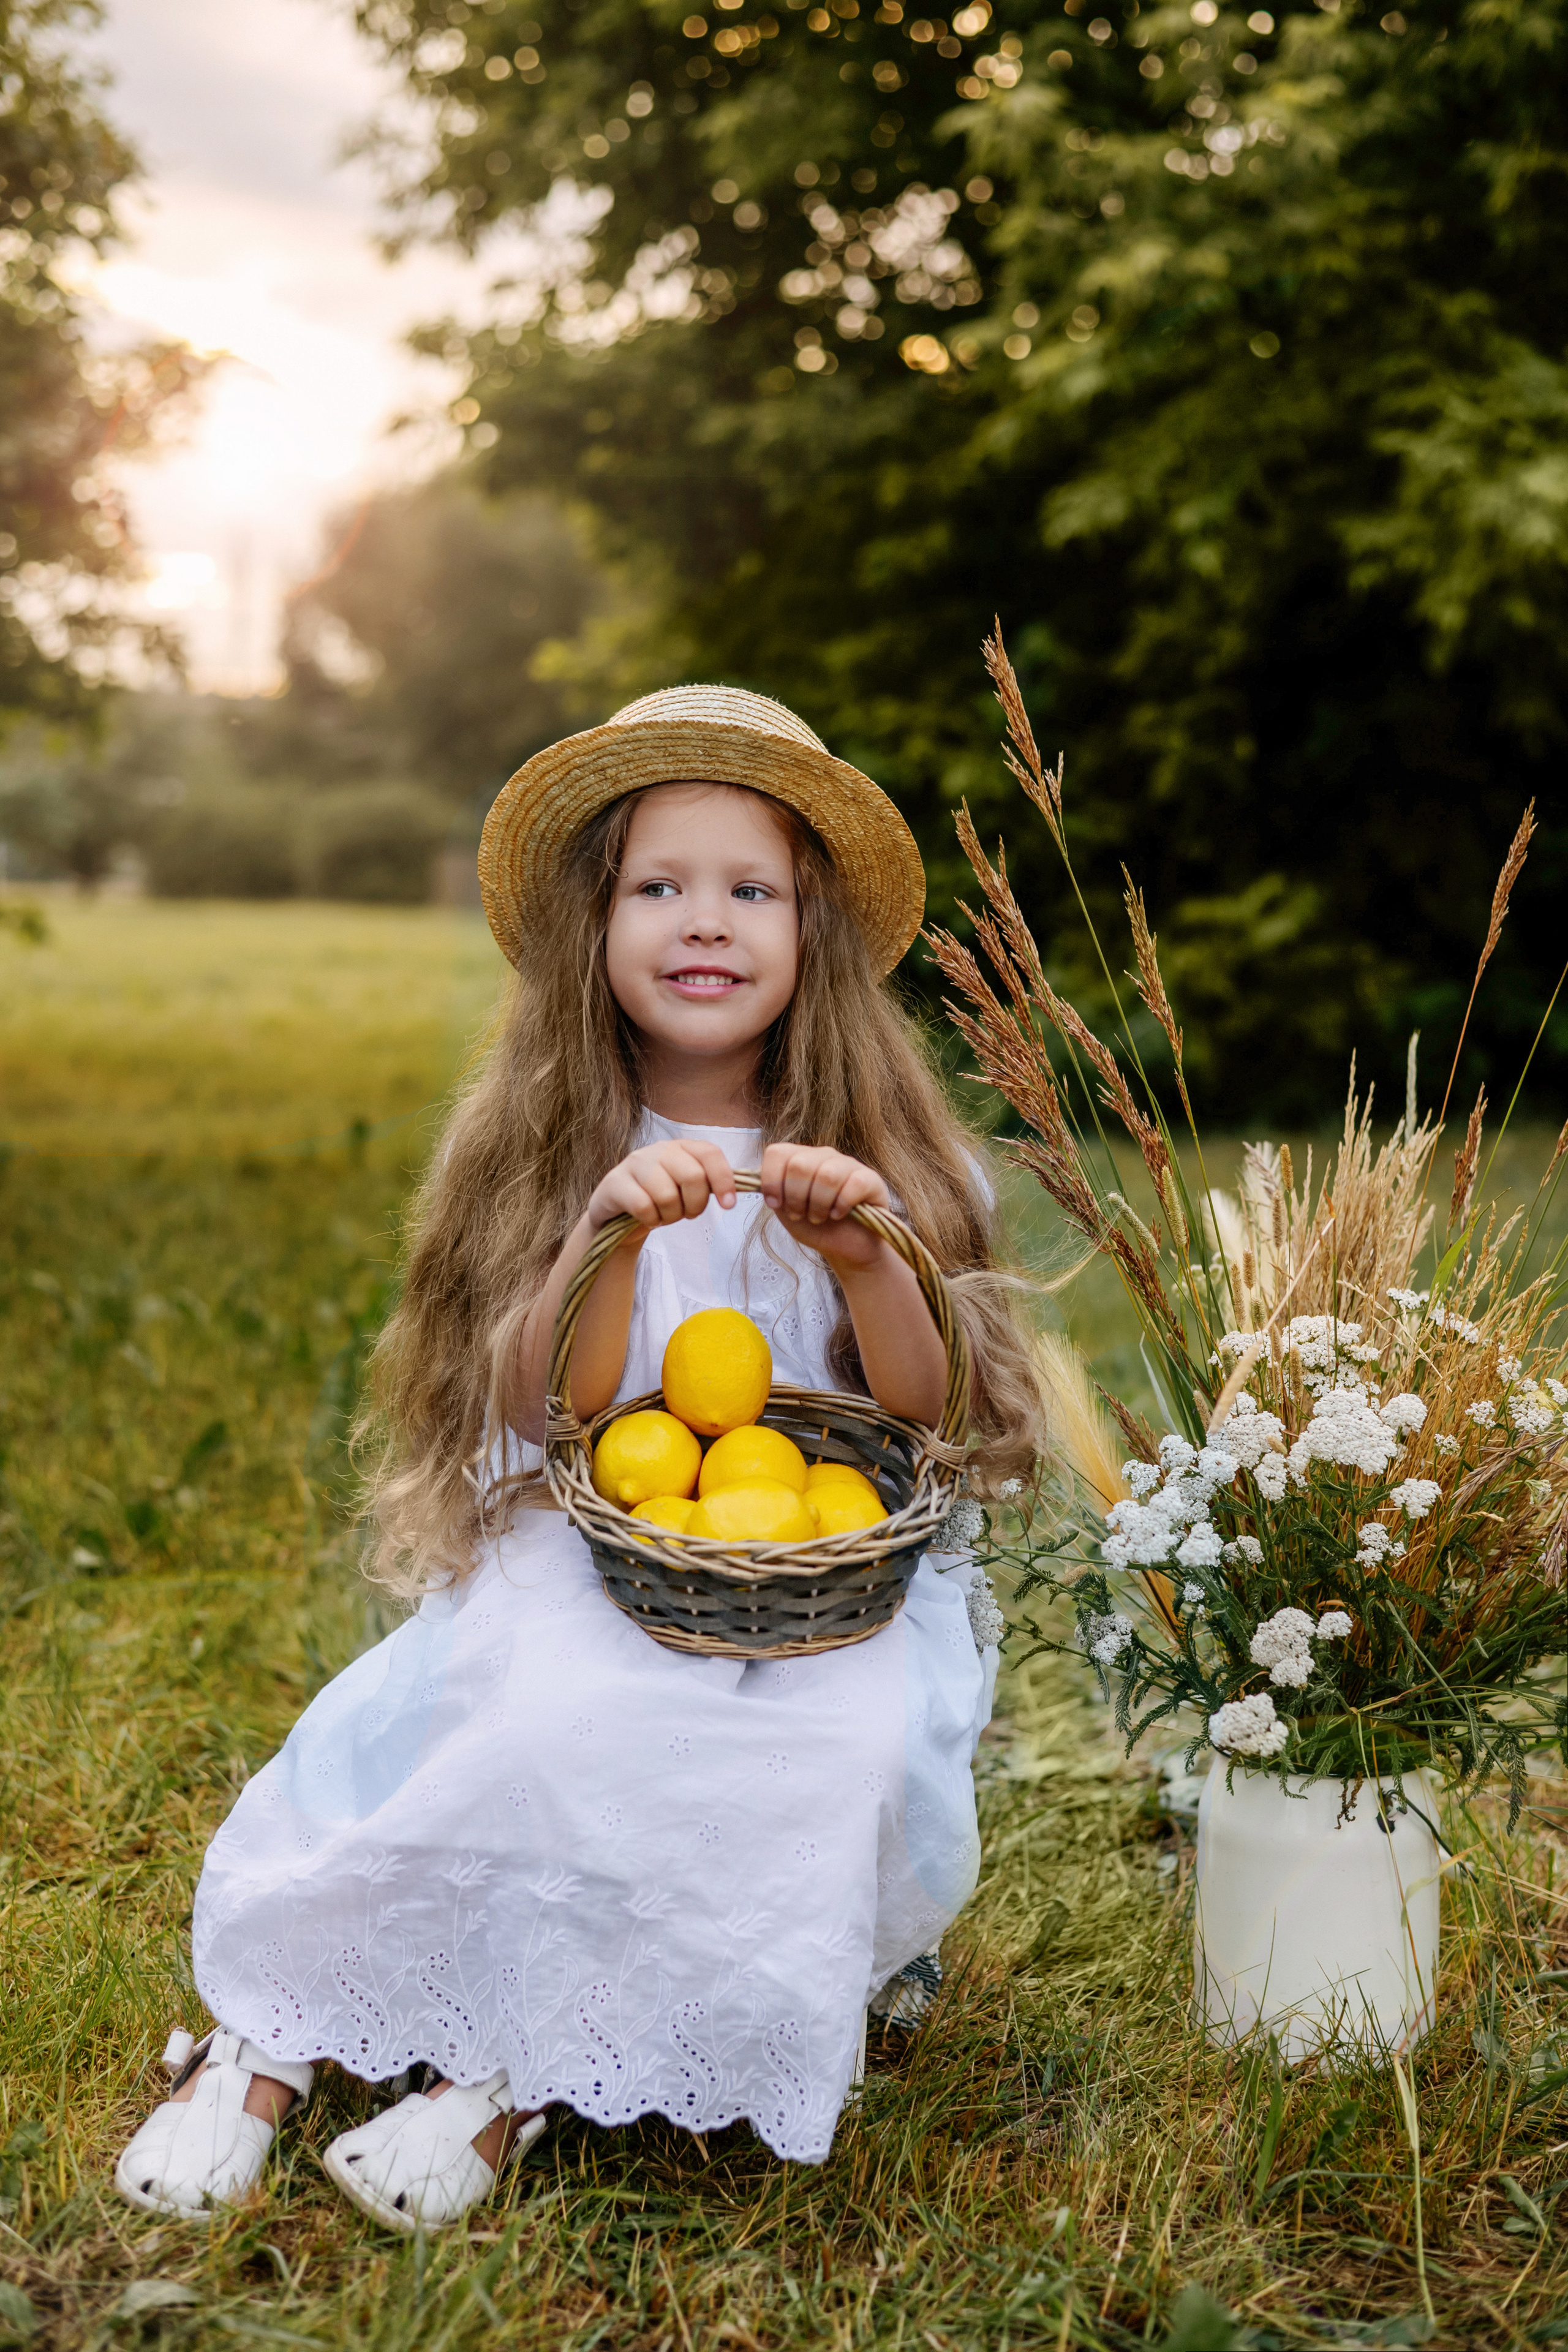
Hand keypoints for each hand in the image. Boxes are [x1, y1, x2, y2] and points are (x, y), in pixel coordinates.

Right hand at [585, 1140, 737, 1242]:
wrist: (619, 1214)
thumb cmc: (660, 1200)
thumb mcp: (687, 1188)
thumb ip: (710, 1183)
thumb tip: (738, 1191)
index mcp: (681, 1147)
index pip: (710, 1153)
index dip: (724, 1179)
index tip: (728, 1205)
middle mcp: (658, 1149)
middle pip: (693, 1176)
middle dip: (696, 1204)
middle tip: (687, 1214)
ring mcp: (634, 1163)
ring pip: (667, 1195)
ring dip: (671, 1216)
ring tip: (664, 1215)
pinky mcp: (614, 1183)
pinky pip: (643, 1207)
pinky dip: (651, 1220)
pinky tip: (647, 1218)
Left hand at [760, 1143, 891, 1270]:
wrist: (846, 1248)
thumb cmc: (815, 1226)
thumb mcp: (785, 1210)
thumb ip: (773, 1192)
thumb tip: (764, 1182)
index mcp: (800, 1158)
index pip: (777, 1153)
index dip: (771, 1181)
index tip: (775, 1204)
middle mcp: (823, 1155)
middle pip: (799, 1164)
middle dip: (795, 1197)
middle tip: (800, 1214)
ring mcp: (848, 1164)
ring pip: (827, 1175)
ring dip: (818, 1205)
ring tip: (819, 1217)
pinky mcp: (870, 1179)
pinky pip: (853, 1185)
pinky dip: (841, 1206)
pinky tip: (839, 1215)